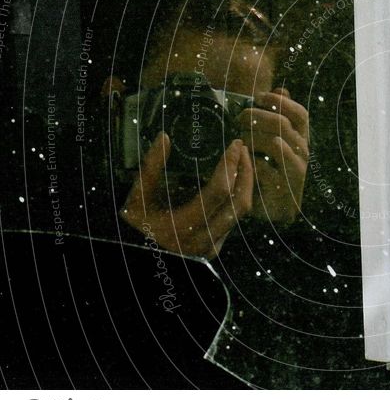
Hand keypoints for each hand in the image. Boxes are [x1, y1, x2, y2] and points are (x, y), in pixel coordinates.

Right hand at [120, 132, 253, 258]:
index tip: (234, 144)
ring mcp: (211, 247)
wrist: (135, 261)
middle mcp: (202, 240)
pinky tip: (233, 181)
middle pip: (240, 202)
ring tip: (240, 161)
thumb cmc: (133, 228)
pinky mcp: (215, 247)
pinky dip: (236, 197)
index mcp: (183, 226)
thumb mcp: (136, 198)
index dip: (229, 165)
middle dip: (246, 173)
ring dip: (245, 185)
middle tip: (242, 150)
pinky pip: (234, 219)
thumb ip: (150, 169)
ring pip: (241, 212)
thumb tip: (163, 138)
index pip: (219, 191)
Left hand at [237, 88, 308, 223]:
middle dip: (257, 116)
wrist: (276, 207)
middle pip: (282, 123)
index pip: (300, 113)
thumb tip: (281, 89)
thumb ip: (278, 115)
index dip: (281, 101)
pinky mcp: (284, 186)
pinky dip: (250, 162)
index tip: (260, 97)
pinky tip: (244, 162)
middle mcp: (302, 151)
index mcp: (301, 138)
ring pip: (273, 142)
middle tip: (240, 118)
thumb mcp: (276, 139)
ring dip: (252, 138)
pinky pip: (263, 167)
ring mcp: (295, 168)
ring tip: (241, 142)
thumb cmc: (272, 169)